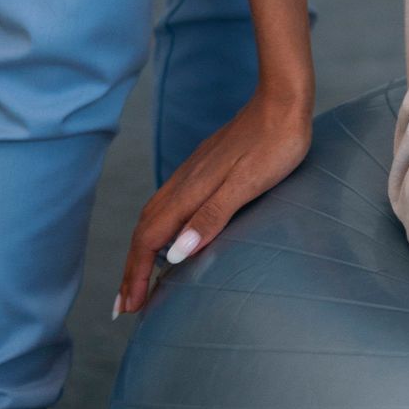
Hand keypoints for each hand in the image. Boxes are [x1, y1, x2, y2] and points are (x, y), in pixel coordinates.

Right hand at [114, 86, 312, 315]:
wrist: (284, 100)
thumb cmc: (274, 143)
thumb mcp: (247, 184)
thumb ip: (211, 216)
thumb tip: (174, 253)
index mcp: (191, 190)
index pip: (150, 239)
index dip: (137, 275)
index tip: (129, 308)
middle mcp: (184, 182)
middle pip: (144, 231)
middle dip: (131, 270)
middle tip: (124, 306)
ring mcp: (193, 173)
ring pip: (154, 217)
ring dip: (141, 252)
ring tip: (138, 280)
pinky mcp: (204, 168)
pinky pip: (168, 206)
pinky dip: (158, 230)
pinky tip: (169, 237)